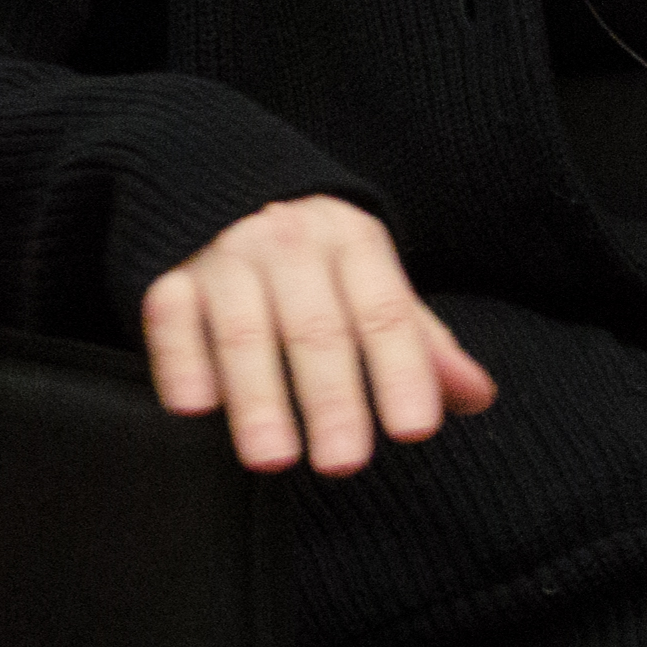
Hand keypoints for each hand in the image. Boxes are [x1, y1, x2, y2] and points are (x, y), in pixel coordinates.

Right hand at [140, 195, 498, 475]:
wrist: (220, 183)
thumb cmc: (313, 259)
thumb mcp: (371, 282)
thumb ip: (418, 342)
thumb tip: (478, 395)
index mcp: (352, 242)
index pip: (385, 312)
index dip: (402, 371)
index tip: (415, 430)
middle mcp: (289, 243)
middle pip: (315, 328)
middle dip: (332, 398)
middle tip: (344, 463)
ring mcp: (225, 256)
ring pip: (243, 329)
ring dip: (258, 396)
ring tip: (272, 457)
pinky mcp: (168, 273)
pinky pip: (170, 316)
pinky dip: (180, 360)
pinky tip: (195, 407)